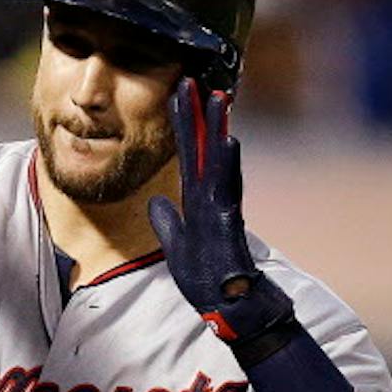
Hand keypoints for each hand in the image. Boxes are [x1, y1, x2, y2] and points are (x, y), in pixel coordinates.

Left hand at [148, 79, 296, 349]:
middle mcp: (213, 200)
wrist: (234, 313)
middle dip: (196, 115)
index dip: (179, 125)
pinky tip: (230, 141)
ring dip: (218, 129)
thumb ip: (169, 224)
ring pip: (219, 162)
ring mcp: (223, 211)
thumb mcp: (178, 249)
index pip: (186, 155)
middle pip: (202, 149)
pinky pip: (229, 191)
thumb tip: (157, 202)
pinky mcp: (231, 227)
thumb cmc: (211, 283)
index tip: (173, 94)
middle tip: (189, 78)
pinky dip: (229, 165)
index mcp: (198, 202)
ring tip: (217, 97)